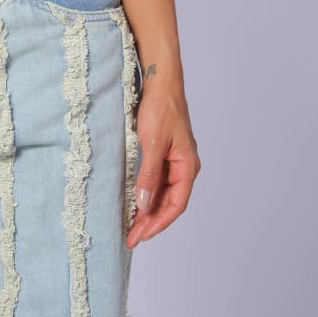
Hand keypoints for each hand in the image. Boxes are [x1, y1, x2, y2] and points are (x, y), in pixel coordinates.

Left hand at [126, 80, 200, 248]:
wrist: (160, 79)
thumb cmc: (160, 107)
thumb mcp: (152, 143)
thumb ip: (149, 174)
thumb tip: (144, 204)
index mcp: (187, 166)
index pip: (176, 205)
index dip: (158, 223)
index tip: (140, 235)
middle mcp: (183, 166)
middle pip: (169, 202)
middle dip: (150, 221)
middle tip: (131, 236)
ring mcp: (173, 159)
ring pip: (162, 192)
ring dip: (147, 209)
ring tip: (130, 225)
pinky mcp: (163, 151)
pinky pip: (156, 179)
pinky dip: (145, 192)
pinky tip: (133, 200)